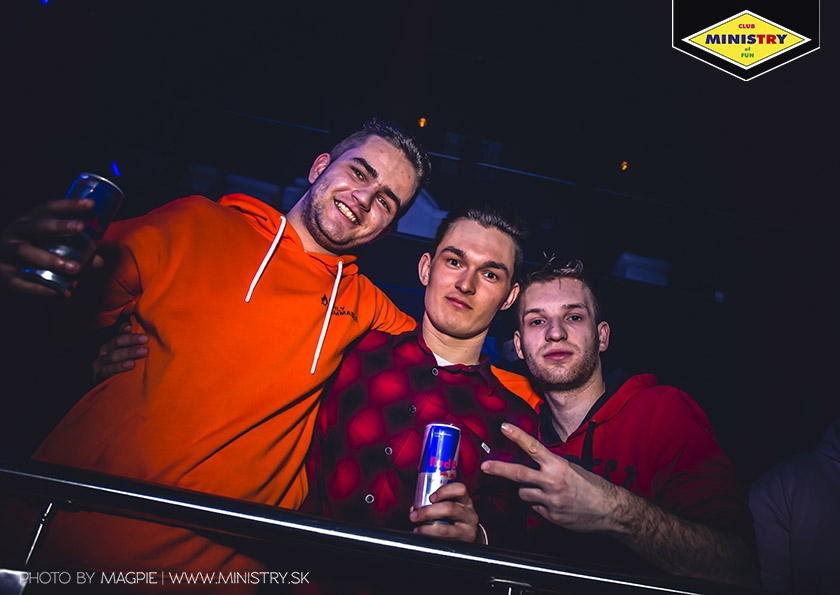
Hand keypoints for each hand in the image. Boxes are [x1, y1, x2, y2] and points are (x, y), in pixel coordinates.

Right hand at [0, 199, 103, 294]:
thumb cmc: (27, 250)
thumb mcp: (45, 243)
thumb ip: (73, 249)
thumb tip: (99, 260)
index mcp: (29, 220)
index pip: (49, 208)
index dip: (70, 205)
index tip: (90, 205)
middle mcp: (16, 232)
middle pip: (37, 226)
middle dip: (59, 226)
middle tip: (80, 227)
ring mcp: (6, 252)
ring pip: (26, 252)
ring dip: (52, 259)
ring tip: (75, 268)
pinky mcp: (3, 274)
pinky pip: (20, 281)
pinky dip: (40, 287)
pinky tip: (60, 291)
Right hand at [92, 323, 149, 384]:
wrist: (108, 392)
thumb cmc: (123, 371)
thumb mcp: (129, 357)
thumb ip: (135, 346)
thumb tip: (143, 332)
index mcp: (112, 345)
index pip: (119, 334)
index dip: (125, 329)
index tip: (133, 326)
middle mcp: (104, 352)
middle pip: (116, 342)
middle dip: (131, 340)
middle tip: (145, 339)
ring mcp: (100, 364)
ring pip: (113, 356)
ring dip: (128, 353)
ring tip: (142, 352)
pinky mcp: (98, 377)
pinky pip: (108, 371)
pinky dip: (119, 367)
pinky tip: (130, 365)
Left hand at [409, 482, 481, 543]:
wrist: (469, 535)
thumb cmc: (457, 518)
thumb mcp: (453, 506)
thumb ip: (436, 503)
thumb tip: (415, 508)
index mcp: (465, 501)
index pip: (459, 489)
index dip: (444, 491)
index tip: (431, 497)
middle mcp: (469, 515)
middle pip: (449, 509)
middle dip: (428, 511)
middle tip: (414, 515)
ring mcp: (467, 530)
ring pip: (445, 530)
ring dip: (427, 528)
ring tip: (418, 528)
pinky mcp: (462, 543)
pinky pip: (443, 541)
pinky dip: (430, 538)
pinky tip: (424, 536)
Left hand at [481, 423, 624, 534]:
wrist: (610, 510)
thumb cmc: (593, 486)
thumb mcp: (573, 468)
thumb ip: (552, 465)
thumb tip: (535, 462)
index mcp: (558, 466)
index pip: (533, 447)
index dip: (517, 436)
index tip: (504, 427)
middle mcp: (552, 482)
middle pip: (518, 473)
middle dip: (499, 469)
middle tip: (485, 466)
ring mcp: (550, 501)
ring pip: (524, 493)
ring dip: (528, 491)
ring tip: (543, 491)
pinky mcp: (551, 516)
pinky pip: (535, 508)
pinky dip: (539, 505)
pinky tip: (553, 504)